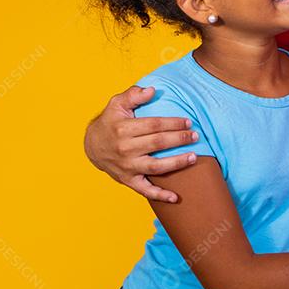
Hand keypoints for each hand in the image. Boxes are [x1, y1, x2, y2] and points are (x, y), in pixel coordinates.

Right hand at [85, 85, 198, 202]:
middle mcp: (125, 149)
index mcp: (123, 129)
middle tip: (196, 136)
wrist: (92, 146)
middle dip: (180, 139)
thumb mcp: (117, 103)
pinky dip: (160, 195)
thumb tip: (152, 90)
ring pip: (156, 167)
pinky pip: (145, 190)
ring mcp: (127, 167)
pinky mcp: (128, 180)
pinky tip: (176, 198)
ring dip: (177, 163)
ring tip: (194, 157)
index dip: (173, 123)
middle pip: (158, 143)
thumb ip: (134, 95)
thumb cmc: (110, 121)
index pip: (154, 125)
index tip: (188, 122)